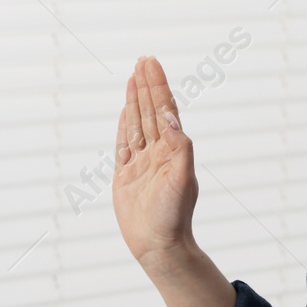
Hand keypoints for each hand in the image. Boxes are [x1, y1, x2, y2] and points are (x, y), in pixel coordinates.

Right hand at [112, 56, 198, 265]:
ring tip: (133, 78)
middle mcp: (157, 152)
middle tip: (143, 60)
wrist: (159, 246)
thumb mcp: (182, 180)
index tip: (151, 64)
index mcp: (172, 150)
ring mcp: (141, 163)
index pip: (164, 110)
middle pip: (150, 111)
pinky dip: (124, 125)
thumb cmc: (174, 217)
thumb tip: (172, 120)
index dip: (157, 86)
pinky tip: (125, 111)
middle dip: (146, 85)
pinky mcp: (126, 176)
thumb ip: (180, 149)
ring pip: (136, 123)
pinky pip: (124, 144)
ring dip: (135, 100)